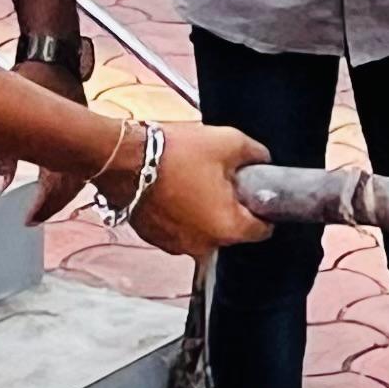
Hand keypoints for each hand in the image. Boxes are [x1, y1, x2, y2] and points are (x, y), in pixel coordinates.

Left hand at [0, 52, 91, 221]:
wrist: (54, 46)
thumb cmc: (36, 74)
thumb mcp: (15, 115)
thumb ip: (5, 154)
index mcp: (69, 142)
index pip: (60, 189)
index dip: (44, 208)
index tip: (28, 221)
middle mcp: (79, 138)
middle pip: (72, 183)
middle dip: (54, 202)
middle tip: (34, 215)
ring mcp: (79, 128)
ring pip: (75, 168)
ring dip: (59, 186)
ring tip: (41, 199)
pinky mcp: (75, 119)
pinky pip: (73, 152)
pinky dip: (62, 167)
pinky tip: (48, 167)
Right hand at [112, 116, 267, 258]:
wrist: (125, 159)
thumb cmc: (176, 153)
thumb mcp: (229, 142)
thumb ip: (256, 155)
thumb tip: (263, 161)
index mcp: (228, 228)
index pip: (262, 230)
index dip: (262, 208)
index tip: (254, 193)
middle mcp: (204, 245)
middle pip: (230, 230)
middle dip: (230, 208)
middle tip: (220, 179)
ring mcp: (177, 245)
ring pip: (204, 230)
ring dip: (204, 212)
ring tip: (193, 182)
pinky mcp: (155, 239)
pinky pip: (179, 229)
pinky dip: (180, 215)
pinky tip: (174, 190)